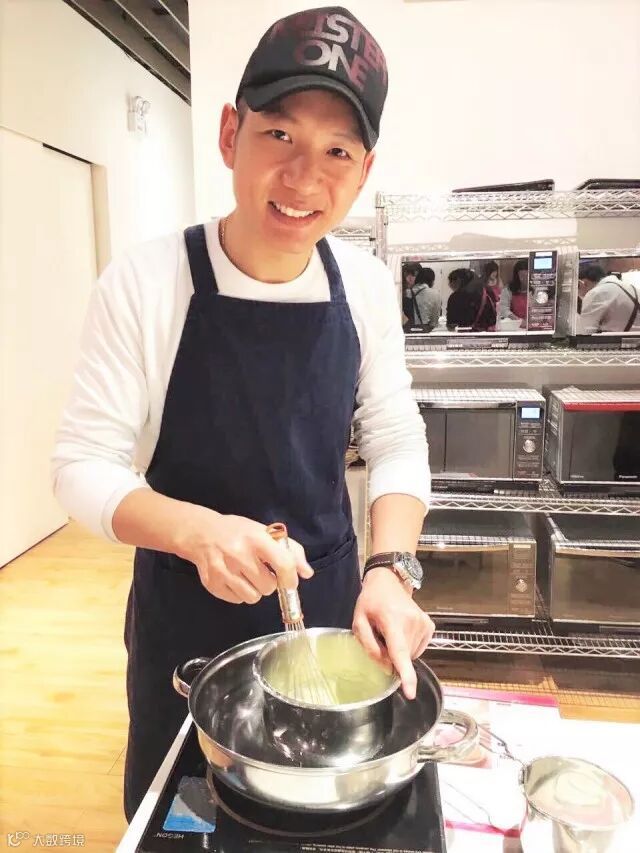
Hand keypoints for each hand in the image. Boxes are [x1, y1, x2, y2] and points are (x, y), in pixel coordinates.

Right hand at [174, 507, 312, 603]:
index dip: (291, 578)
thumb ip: (291, 551)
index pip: (283, 564)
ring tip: (247, 575)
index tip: (290, 583)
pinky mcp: (212, 584)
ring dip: (254, 590)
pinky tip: (234, 578)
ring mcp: (224, 571)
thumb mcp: (265, 533)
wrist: (201, 533)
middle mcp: (239, 555)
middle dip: (268, 582)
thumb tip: (307, 573)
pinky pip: (238, 601)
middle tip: (260, 571)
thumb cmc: (238, 532)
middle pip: (268, 587)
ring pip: (253, 598)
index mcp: (256, 539)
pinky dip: (240, 593)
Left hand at [352, 567, 433, 699]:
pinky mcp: (430, 626)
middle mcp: (412, 622)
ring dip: (399, 650)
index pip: (399, 651)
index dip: (405, 674)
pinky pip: (418, 649)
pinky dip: (408, 646)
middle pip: (402, 656)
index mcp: (392, 620)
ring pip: (411, 654)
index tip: (410, 692)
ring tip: (391, 631)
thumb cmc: (370, 601)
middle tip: (381, 636)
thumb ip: (369, 646)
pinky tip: (401, 632)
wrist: (389, 581)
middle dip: (390, 655)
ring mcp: (424, 624)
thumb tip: (386, 667)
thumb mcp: (359, 621)